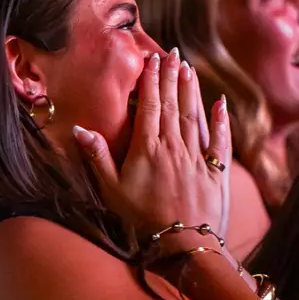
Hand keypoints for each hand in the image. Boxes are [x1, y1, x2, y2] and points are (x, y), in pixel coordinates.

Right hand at [72, 49, 230, 247]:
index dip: (152, 81)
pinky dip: (220, 120)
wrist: (183, 245)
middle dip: (172, 77)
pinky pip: (219, 140)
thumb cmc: (143, 220)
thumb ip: (97, 157)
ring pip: (194, 116)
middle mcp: (174, 147)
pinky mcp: (216, 171)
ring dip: (192, 91)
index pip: (151, 106)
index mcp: (148, 149)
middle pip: (173, 104)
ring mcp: (197, 158)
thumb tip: (78, 129)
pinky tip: (220, 103)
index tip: (152, 60)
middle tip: (172, 54)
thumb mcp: (112, 191)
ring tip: (189, 69)